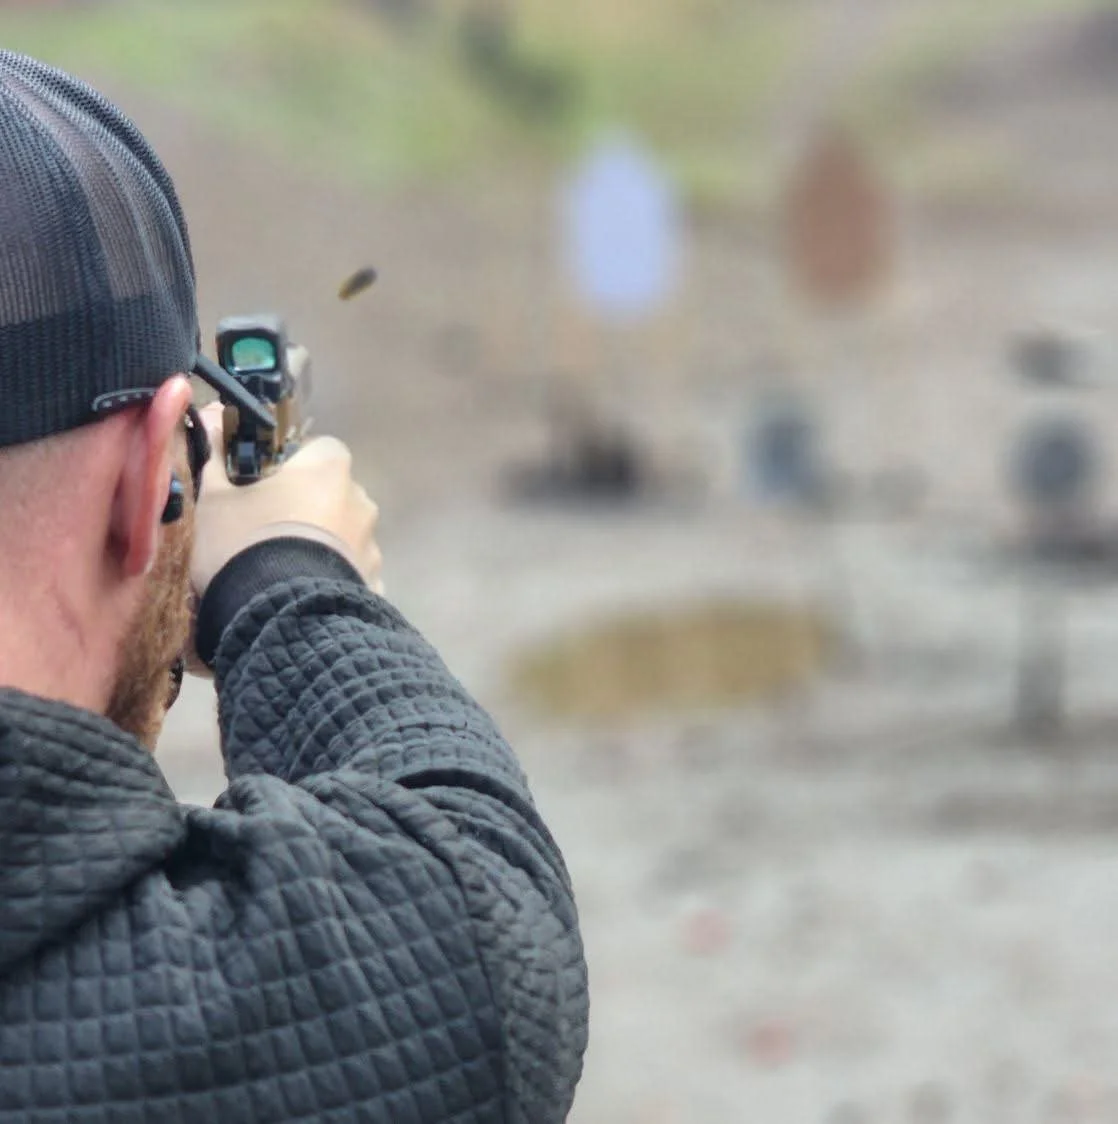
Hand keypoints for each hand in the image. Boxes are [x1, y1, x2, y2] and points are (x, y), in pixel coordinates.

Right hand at [190, 403, 383, 599]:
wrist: (277, 615)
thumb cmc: (243, 543)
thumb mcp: (214, 500)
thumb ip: (215, 458)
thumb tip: (208, 415)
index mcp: (328, 469)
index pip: (319, 450)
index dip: (292, 465)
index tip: (265, 484)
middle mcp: (360, 501)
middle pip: (334, 493)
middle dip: (309, 506)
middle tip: (270, 528)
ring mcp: (372, 544)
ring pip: (346, 534)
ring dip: (324, 543)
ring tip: (287, 568)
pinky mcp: (374, 583)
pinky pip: (353, 572)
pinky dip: (334, 577)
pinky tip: (307, 591)